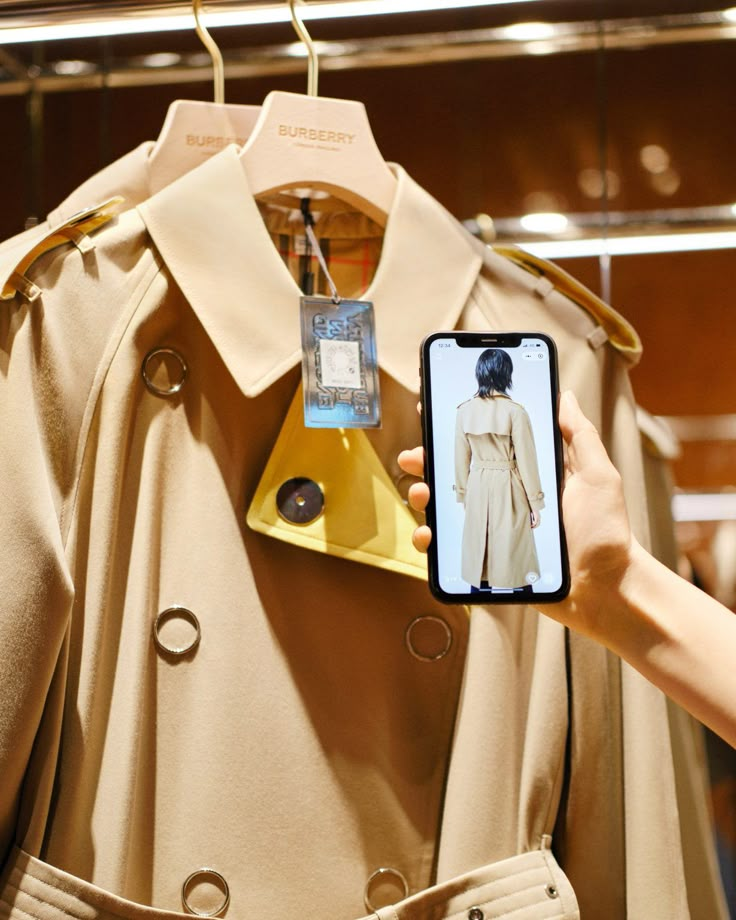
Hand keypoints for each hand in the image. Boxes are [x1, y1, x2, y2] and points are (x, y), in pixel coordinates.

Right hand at [398, 391, 635, 637]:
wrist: (604, 589)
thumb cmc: (606, 531)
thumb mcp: (598, 475)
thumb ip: (580, 435)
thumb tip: (566, 394)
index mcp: (529, 472)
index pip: (488, 443)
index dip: (461, 430)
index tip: (434, 413)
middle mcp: (507, 495)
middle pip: (459, 472)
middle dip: (430, 460)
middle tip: (415, 456)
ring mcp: (495, 526)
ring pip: (447, 506)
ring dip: (423, 495)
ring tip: (419, 494)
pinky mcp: (489, 555)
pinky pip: (451, 545)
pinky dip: (430, 539)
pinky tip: (426, 534)